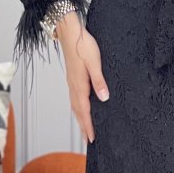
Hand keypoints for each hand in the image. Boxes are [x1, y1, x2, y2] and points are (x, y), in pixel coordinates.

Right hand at [56, 13, 107, 143]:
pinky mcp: (72, 77)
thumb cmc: (83, 45)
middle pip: (78, 112)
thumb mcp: (95, 62)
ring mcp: (72, 82)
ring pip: (75, 106)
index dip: (88, 126)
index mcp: (79, 85)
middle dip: (83, 126)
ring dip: (79, 119)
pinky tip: (81, 108)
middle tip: (88, 140)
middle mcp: (73, 86)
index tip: (91, 139)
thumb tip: (104, 98)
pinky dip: (77, 108)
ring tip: (84, 129)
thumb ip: (99, 81)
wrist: (69, 32)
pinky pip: (74, 98)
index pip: (84, 111)